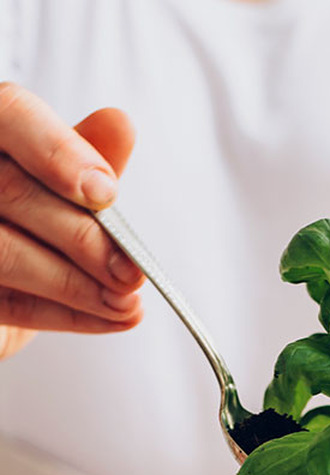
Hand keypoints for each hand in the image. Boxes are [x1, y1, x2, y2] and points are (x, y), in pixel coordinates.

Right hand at [0, 83, 143, 360]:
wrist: (4, 291)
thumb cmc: (33, 226)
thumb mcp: (61, 187)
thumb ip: (86, 157)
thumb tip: (120, 125)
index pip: (11, 114)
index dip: (58, 151)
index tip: (106, 193)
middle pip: (11, 190)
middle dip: (82, 237)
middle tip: (131, 271)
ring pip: (6, 254)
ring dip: (76, 285)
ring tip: (126, 304)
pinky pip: (9, 305)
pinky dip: (64, 314)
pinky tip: (109, 318)